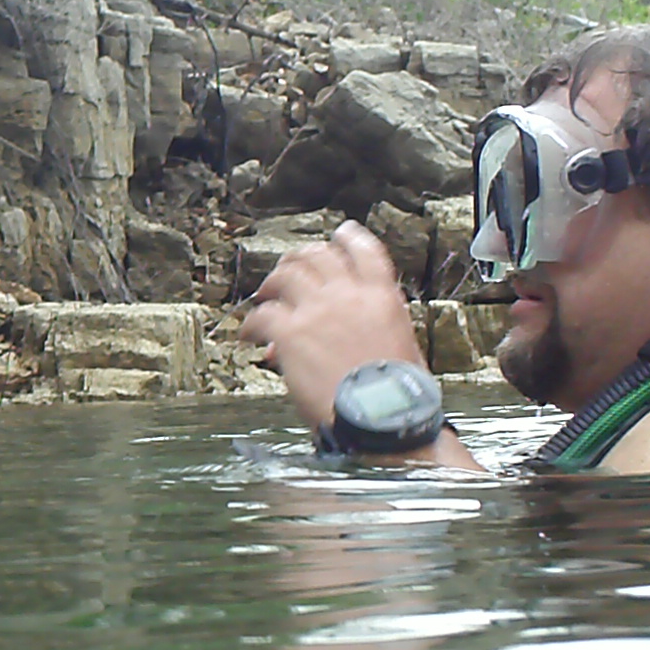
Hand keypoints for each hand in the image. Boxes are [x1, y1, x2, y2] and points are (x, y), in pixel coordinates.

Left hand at [236, 220, 428, 429]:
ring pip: (286, 275)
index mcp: (382, 297)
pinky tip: (247, 335)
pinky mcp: (291, 331)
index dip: (350, 238)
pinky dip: (251, 324)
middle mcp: (349, 295)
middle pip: (318, 256)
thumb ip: (378, 325)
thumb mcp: (402, 347)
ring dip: (272, 282)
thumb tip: (349, 328)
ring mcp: (318, 310)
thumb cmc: (396, 393)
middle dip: (301, 258)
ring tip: (264, 294)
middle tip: (289, 266)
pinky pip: (261, 315)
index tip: (341, 233)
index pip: (366, 252)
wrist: (381, 417)